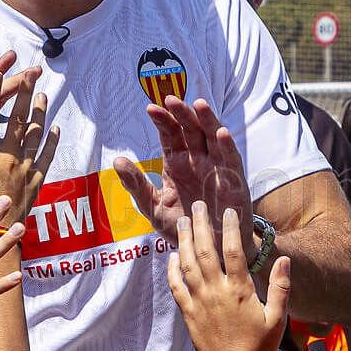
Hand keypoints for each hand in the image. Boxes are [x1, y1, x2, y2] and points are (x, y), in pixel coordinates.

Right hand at [0, 72, 58, 224]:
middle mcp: (7, 156)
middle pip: (16, 119)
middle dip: (23, 94)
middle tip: (30, 73)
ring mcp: (24, 168)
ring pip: (34, 134)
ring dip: (39, 113)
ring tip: (43, 94)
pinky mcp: (36, 181)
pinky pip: (47, 158)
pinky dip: (52, 143)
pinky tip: (56, 129)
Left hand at [115, 96, 255, 251]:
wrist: (209, 251)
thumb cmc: (183, 227)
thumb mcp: (154, 207)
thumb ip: (136, 185)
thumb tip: (117, 160)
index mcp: (177, 163)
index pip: (170, 134)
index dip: (162, 120)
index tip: (151, 108)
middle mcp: (197, 160)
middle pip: (190, 129)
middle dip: (181, 113)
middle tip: (170, 99)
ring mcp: (216, 168)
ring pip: (212, 137)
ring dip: (207, 120)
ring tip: (198, 104)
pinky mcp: (233, 181)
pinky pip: (231, 160)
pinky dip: (227, 145)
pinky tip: (220, 133)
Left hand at [166, 201, 290, 350]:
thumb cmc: (258, 347)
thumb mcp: (278, 319)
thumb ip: (281, 288)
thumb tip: (286, 260)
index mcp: (239, 290)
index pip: (234, 251)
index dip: (231, 228)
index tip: (228, 211)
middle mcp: (216, 291)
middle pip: (205, 250)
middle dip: (201, 225)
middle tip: (197, 206)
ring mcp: (199, 301)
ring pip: (188, 263)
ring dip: (185, 240)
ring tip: (184, 222)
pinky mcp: (188, 312)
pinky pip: (177, 286)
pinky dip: (172, 268)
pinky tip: (172, 255)